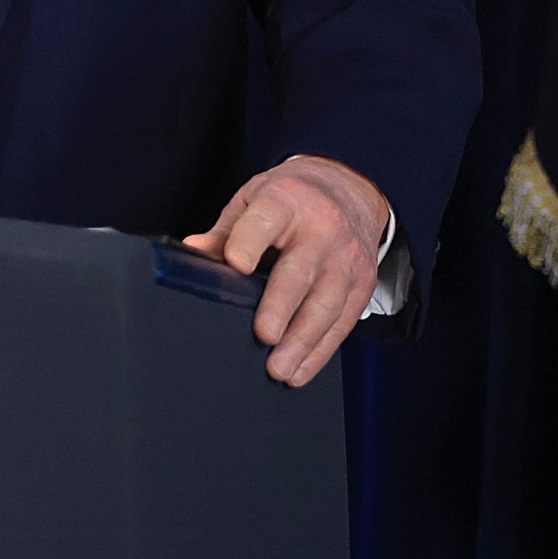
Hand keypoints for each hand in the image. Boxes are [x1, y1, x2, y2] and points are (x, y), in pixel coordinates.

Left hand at [180, 155, 390, 386]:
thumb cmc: (291, 199)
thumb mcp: (254, 199)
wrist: (349, 189)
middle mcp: (322, 229)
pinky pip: (344, 321)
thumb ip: (225, 232)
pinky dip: (322, 350)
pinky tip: (302, 369)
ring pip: (327, 304)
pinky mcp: (363, 283)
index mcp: (285, 201)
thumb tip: (194, 251)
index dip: (249, 243)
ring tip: (280, 368)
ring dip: (303, 340)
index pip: (265, 222)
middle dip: (281, 307)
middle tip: (263, 336)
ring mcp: (346, 258)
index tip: (235, 265)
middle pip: (300, 272)